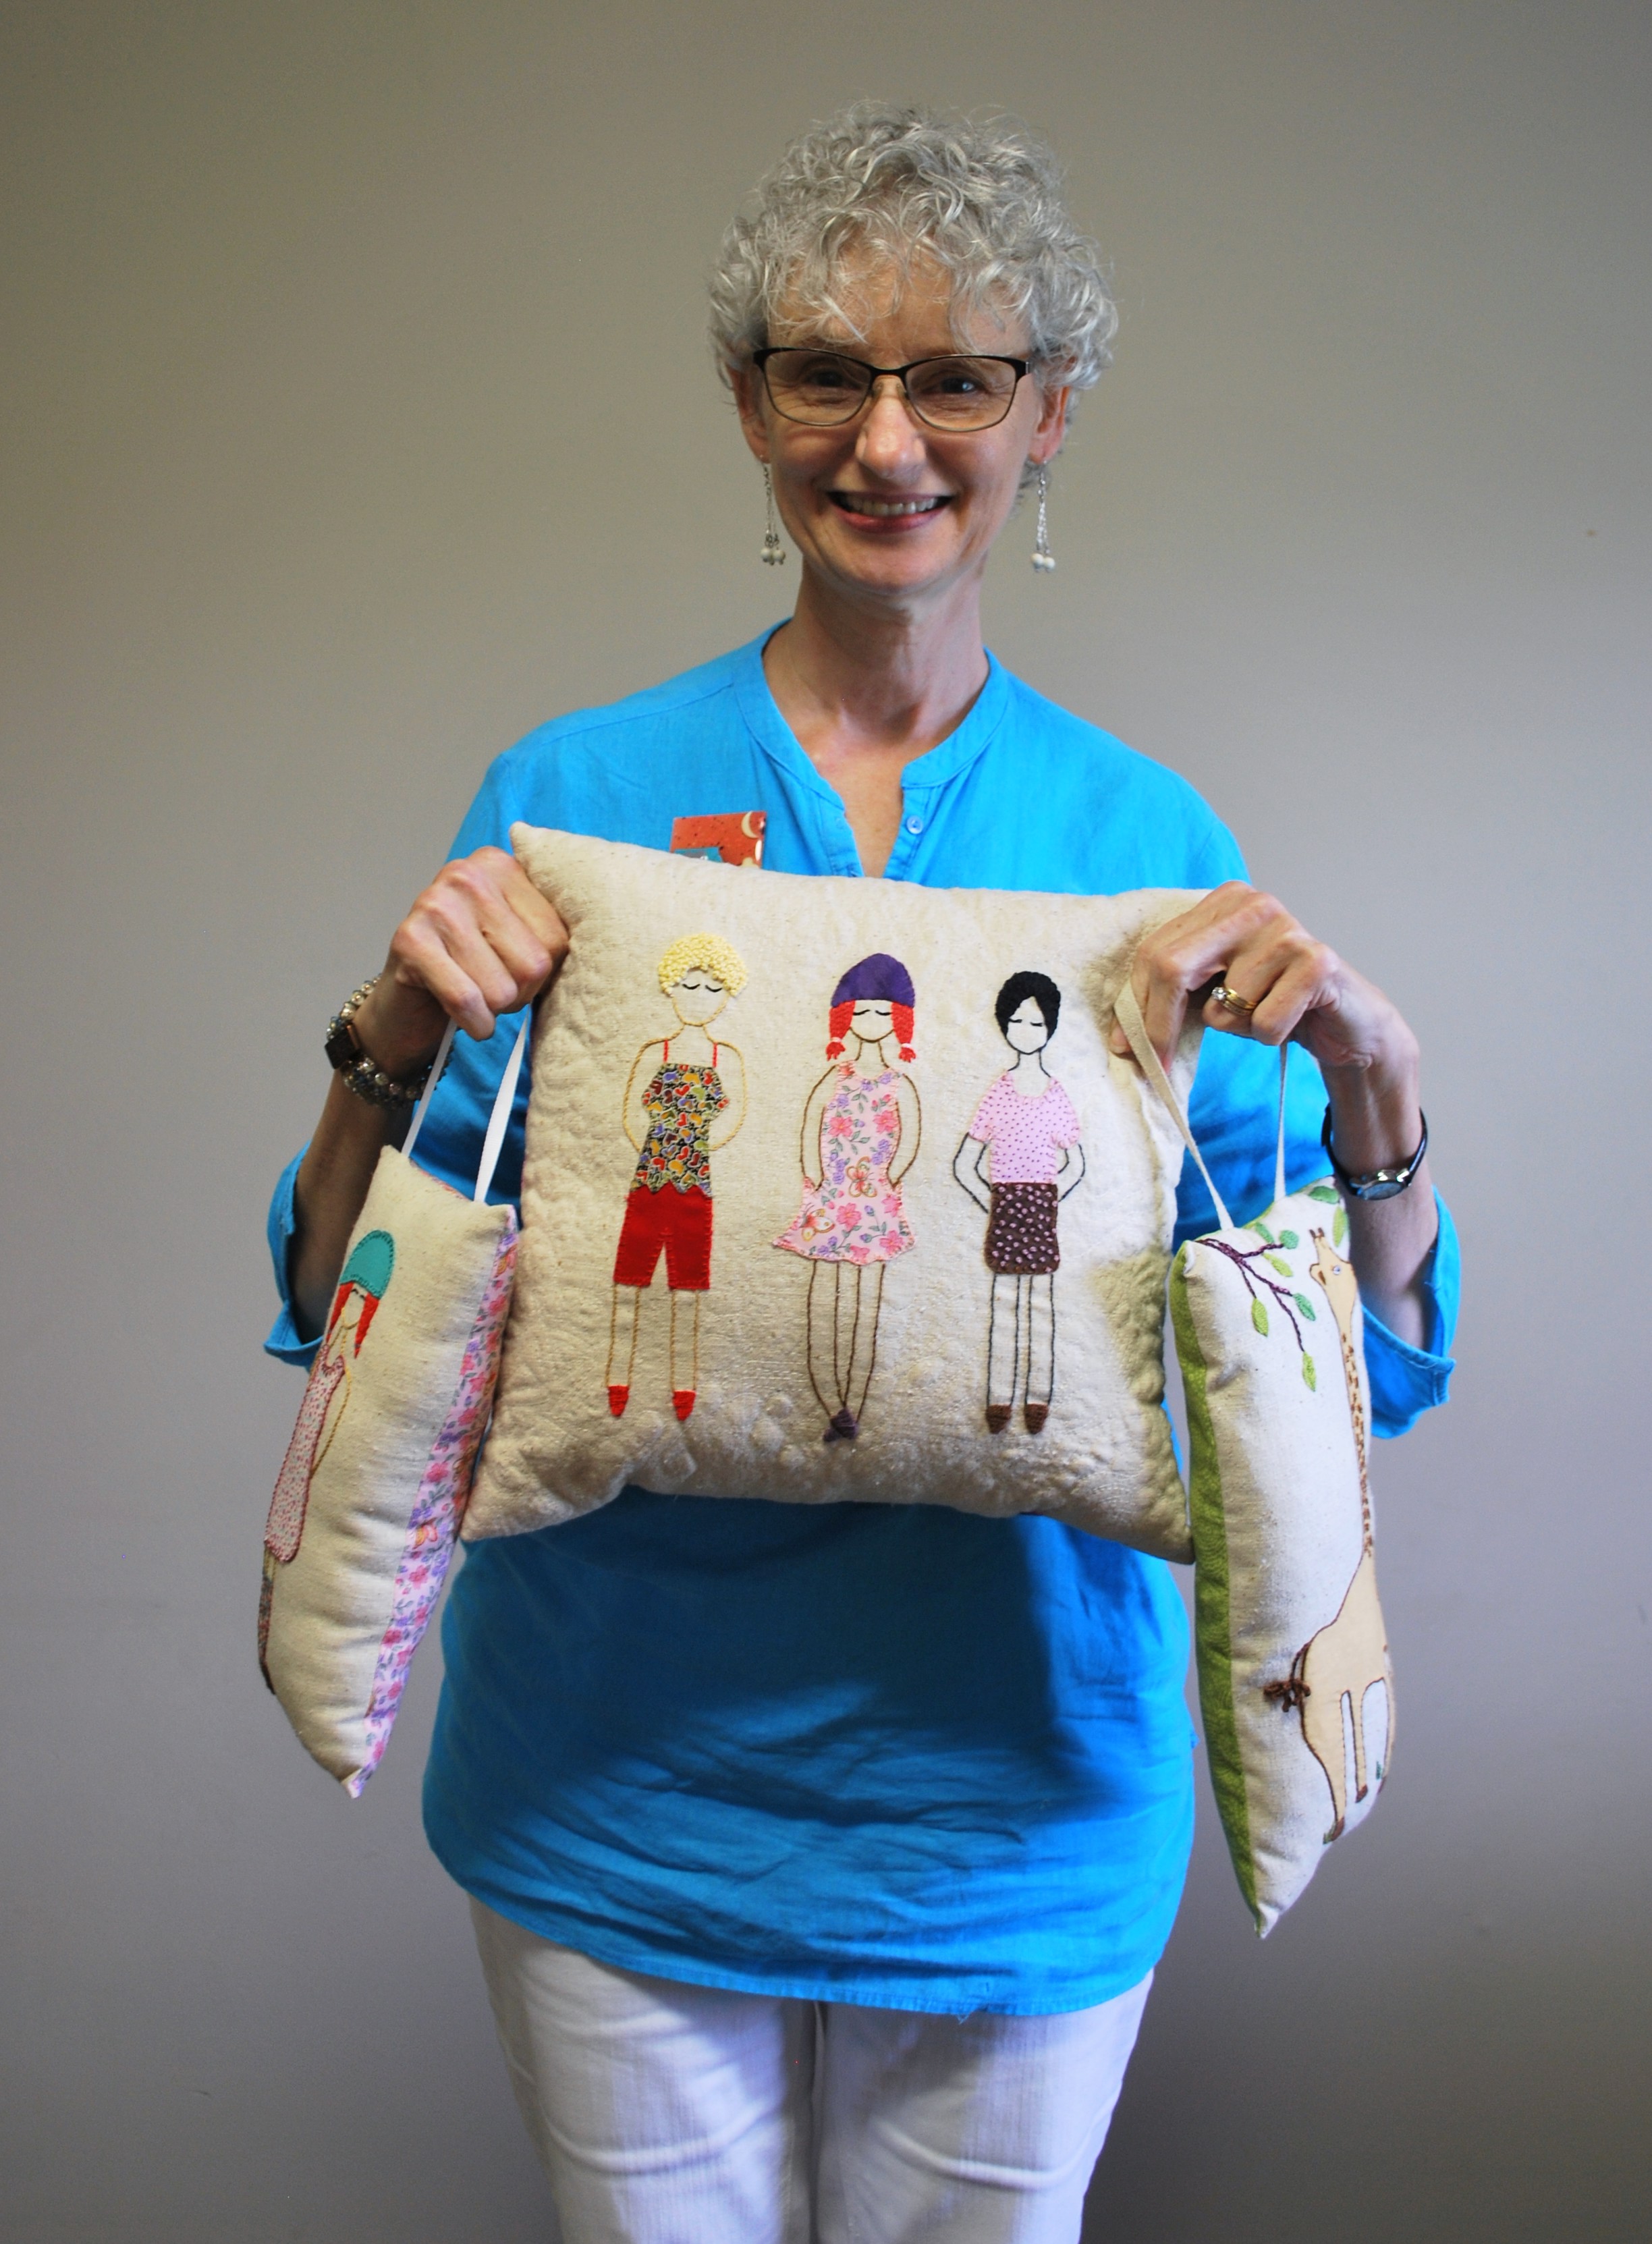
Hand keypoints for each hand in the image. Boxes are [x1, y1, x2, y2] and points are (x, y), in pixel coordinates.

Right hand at [353, 845, 567, 1071]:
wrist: (406, 1006)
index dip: (544, 971)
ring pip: (503, 988)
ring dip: (493, 1008)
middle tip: (489, 984)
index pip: (560, 937)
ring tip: (472, 992)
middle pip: (535, 963)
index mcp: (503, 865)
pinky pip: (468, 1000)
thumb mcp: (520, 941)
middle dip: (518, 992)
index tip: (513, 967)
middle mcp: (468, 873)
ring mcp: (435, 903)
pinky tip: (463, 1015)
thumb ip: (554, 932)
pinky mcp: (409, 941)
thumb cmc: (473, 972)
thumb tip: (608, 945)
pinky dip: (473, 1022)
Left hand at [1108, 882, 1421, 1173]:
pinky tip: (1292, 1019)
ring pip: (1222, 1004)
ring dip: (1237, 1028)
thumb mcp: (1215, 995)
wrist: (1347, 1023)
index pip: (1155, 951)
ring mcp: (1287, 928)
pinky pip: (1263, 1021)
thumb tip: (1123, 1042)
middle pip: (1173, 967)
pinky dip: (1270, 1035)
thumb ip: (1172, 1000)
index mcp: (1222, 902)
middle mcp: (1253, 904)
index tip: (1128, 1046)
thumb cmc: (1272, 1004)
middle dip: (1160, 1025)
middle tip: (1158, 1064)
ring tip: (1264, 1014)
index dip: (1135, 1004)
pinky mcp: (1317, 961)